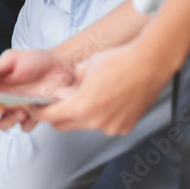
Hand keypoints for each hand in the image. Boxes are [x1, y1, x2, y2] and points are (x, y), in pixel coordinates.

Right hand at [0, 49, 75, 129]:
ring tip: (21, 109)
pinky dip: (27, 123)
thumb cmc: (36, 60)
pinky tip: (34, 111)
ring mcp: (16, 109)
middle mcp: (2, 98)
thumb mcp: (12, 59)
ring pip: (2, 124)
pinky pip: (24, 127)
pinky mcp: (32, 116)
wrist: (62, 67)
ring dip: (8, 120)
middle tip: (0, 106)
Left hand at [38, 43, 170, 134]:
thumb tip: (59, 93)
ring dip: (83, 115)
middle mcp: (96, 122)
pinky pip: (106, 125)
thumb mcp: (85, 68)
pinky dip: (103, 116)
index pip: (50, 117)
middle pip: (65, 125)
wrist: (150, 63)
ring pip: (86, 125)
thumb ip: (69, 85)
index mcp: (81, 106)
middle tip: (59, 102)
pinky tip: (110, 100)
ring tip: (93, 95)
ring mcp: (112, 127)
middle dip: (58, 115)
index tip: (38, 108)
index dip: (42, 112)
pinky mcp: (126, 127)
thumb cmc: (118, 61)